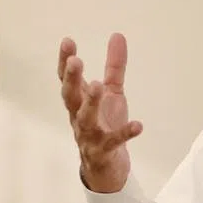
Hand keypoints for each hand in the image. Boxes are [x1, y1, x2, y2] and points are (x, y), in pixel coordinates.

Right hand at [59, 33, 142, 192]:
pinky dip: (125, 133)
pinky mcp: (104, 151)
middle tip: (76, 61)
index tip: (67, 41)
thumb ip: (114, 66)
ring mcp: (89, 135)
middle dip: (71, 79)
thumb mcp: (112, 92)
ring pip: (85, 119)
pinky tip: (138, 125)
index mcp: (79, 101)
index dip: (65, 61)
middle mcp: (79, 117)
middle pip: (70, 97)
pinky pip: (113, 142)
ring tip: (97, 85)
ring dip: (90, 103)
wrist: (107, 167)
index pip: (67, 79)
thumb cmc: (105, 124)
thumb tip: (118, 35)